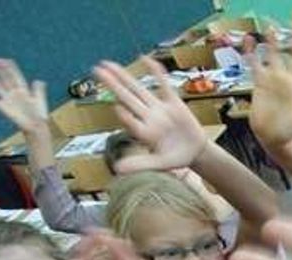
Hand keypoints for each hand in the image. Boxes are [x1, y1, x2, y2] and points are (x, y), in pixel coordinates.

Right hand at [0, 58, 48, 133]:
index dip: (10, 67)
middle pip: (4, 78)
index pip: (15, 75)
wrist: (35, 127)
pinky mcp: (2, 107)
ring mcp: (7, 99)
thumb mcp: (39, 101)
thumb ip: (38, 91)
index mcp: (23, 90)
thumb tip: (39, 81)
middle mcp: (14, 92)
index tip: (4, 59)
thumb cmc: (39, 115)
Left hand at [93, 57, 207, 172]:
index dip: (126, 115)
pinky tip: (145, 58)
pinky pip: (163, 85)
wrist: (195, 152)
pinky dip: (156, 73)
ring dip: (125, 76)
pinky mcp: (174, 103)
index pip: (132, 122)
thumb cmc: (176, 159)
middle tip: (96, 70)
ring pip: (139, 89)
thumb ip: (140, 164)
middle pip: (128, 98)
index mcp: (145, 133)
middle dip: (113, 85)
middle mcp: (148, 118)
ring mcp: (159, 109)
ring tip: (108, 64)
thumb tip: (117, 170)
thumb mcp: (160, 165)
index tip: (117, 107)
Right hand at [246, 30, 291, 146]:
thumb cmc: (290, 131)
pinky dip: (252, 53)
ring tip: (270, 29)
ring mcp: (274, 81)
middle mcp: (287, 82)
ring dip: (272, 44)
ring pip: (273, 58)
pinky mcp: (260, 83)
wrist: (272, 137)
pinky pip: (255, 65)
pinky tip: (249, 41)